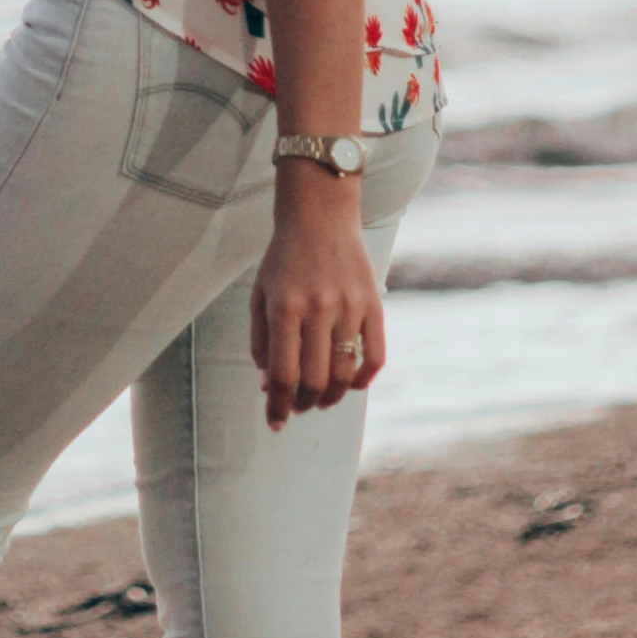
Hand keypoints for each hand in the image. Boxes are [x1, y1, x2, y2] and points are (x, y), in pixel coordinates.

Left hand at [249, 168, 386, 430]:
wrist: (320, 215)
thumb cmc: (283, 259)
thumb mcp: (260, 295)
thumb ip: (260, 342)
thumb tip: (269, 387)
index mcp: (284, 307)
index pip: (283, 374)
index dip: (278, 406)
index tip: (275, 422)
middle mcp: (318, 309)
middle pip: (314, 380)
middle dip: (303, 404)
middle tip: (298, 408)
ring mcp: (349, 306)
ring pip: (344, 373)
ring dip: (331, 397)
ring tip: (320, 399)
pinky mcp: (373, 304)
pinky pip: (375, 356)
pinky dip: (363, 379)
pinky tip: (350, 384)